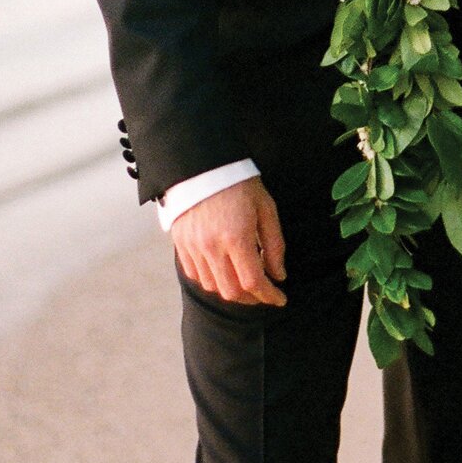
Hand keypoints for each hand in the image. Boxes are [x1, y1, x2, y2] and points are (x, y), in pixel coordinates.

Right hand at [171, 177, 287, 305]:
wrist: (201, 164)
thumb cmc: (239, 183)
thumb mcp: (266, 208)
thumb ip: (274, 244)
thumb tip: (278, 275)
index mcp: (236, 236)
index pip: (253, 282)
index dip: (269, 295)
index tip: (280, 298)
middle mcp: (211, 246)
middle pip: (231, 292)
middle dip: (252, 298)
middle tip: (265, 292)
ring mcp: (192, 247)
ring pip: (212, 287)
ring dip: (232, 291)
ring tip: (246, 282)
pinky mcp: (181, 244)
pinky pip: (195, 275)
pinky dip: (212, 280)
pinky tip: (224, 272)